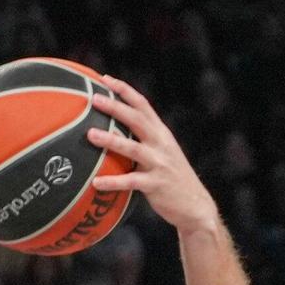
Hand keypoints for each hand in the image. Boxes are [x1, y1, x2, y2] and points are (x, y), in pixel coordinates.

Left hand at [87, 76, 218, 236]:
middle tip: (93, 99)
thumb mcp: (161, 153)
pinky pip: (131, 182)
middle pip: (137, 119)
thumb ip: (143, 141)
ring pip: (132, 147)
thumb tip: (114, 133)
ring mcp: (159, 163)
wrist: (194, 205)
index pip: (142, 104)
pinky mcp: (156, 185)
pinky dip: (113, 182)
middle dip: (115, 107)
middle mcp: (161, 143)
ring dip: (110, 140)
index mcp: (161, 133)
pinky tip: (96, 182)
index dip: (124, 90)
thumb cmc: (171, 179)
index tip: (104, 79)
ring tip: (90, 135)